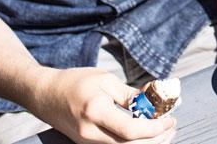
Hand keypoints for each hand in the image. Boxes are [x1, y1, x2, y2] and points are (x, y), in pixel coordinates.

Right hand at [27, 67, 175, 143]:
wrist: (45, 94)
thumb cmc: (74, 82)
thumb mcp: (105, 80)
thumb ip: (130, 94)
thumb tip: (154, 101)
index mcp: (95, 112)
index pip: (131, 131)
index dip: (155, 128)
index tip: (170, 118)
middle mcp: (90, 133)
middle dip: (156, 140)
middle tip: (171, 126)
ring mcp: (88, 142)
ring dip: (148, 143)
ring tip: (164, 131)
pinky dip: (134, 143)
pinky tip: (146, 134)